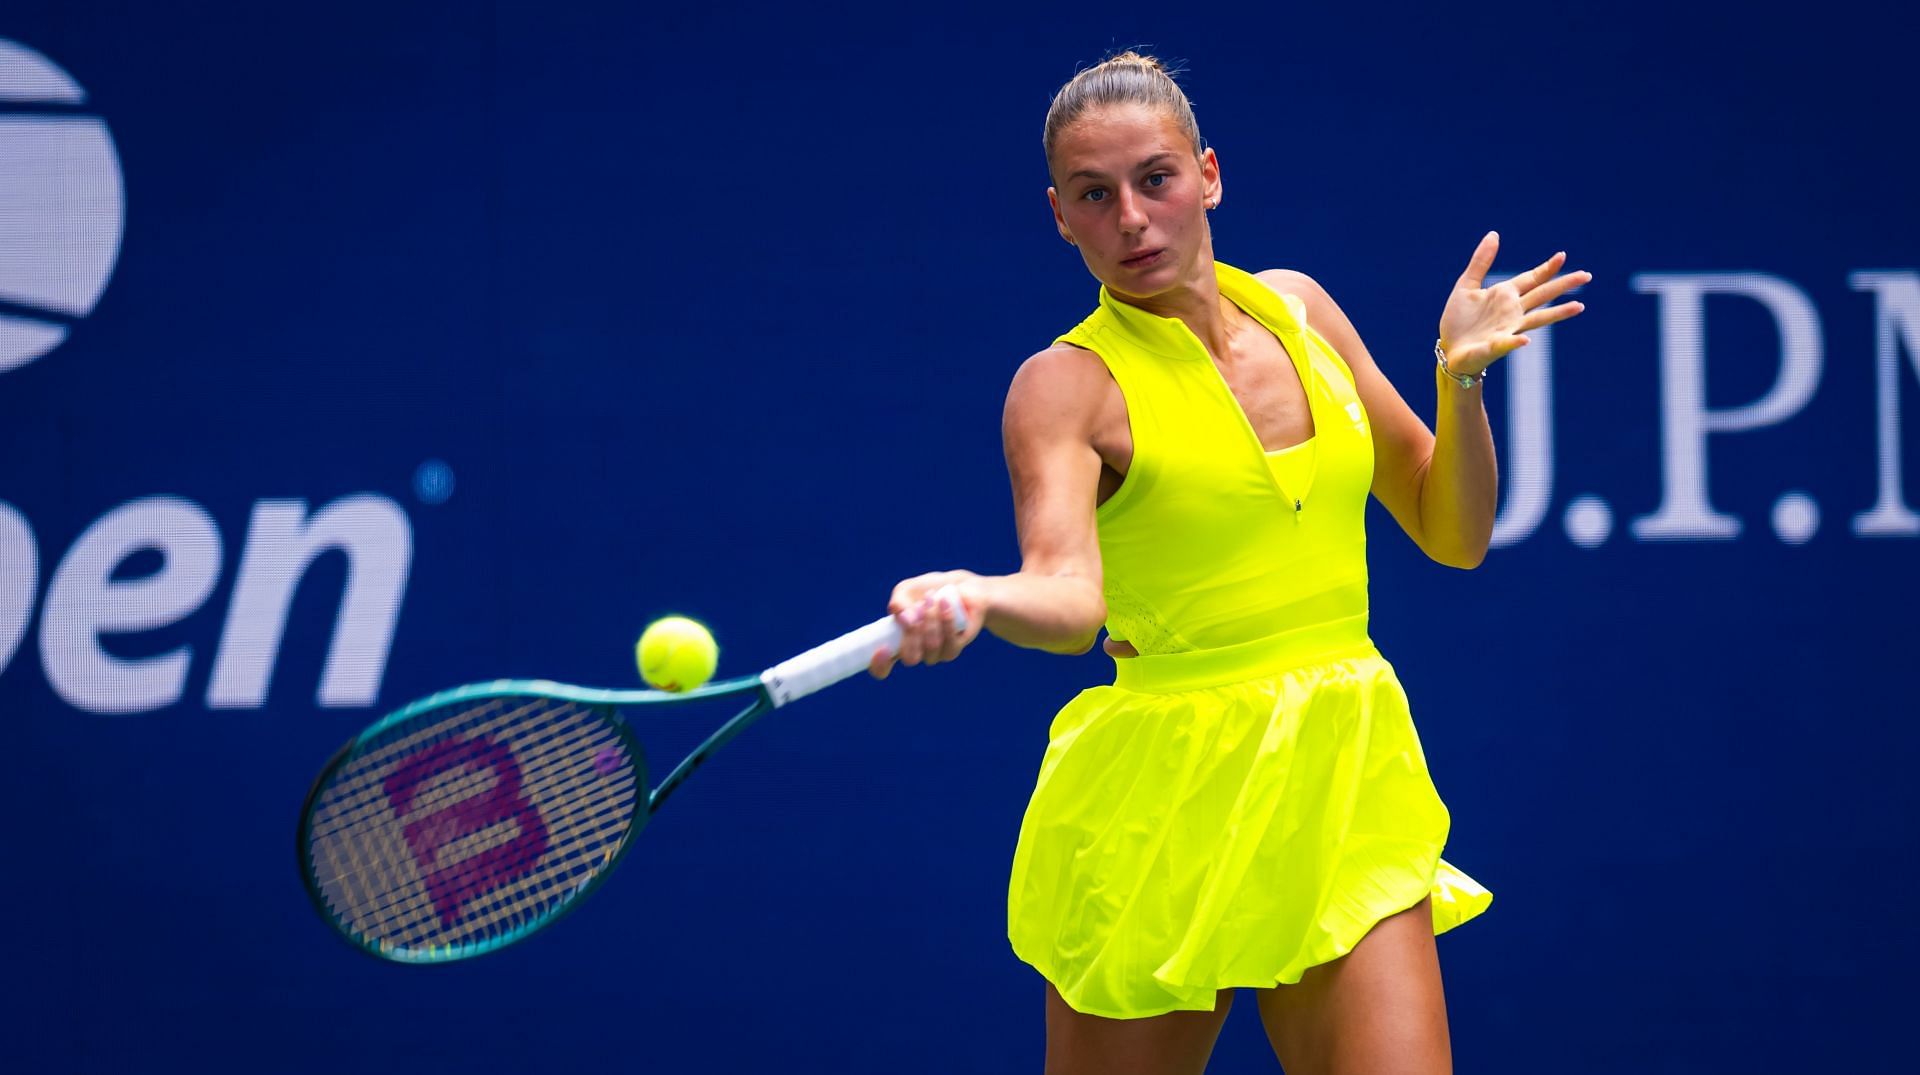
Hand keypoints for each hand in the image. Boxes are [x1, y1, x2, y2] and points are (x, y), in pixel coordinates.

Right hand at [868, 570, 986, 679]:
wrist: (959, 587)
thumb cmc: (927, 590)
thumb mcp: (905, 591)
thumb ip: (897, 603)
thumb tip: (904, 618)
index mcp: (896, 643)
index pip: (881, 668)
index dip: (879, 664)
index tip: (883, 649)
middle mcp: (914, 652)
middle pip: (909, 658)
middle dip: (912, 632)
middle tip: (916, 607)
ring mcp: (935, 653)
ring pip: (931, 647)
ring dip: (930, 620)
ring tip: (930, 597)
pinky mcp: (953, 648)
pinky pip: (949, 642)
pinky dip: (945, 620)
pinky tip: (944, 602)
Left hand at [1437, 232, 1590, 375]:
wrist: (1448, 349)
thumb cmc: (1459, 320)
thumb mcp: (1466, 285)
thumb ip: (1481, 262)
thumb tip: (1494, 234)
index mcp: (1505, 295)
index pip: (1532, 279)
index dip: (1547, 268)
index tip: (1562, 255)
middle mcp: (1513, 311)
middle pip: (1543, 295)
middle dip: (1563, 285)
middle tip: (1586, 275)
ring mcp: (1508, 329)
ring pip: (1537, 319)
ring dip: (1557, 313)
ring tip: (1578, 306)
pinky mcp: (1495, 346)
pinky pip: (1507, 343)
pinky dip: (1515, 342)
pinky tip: (1525, 339)